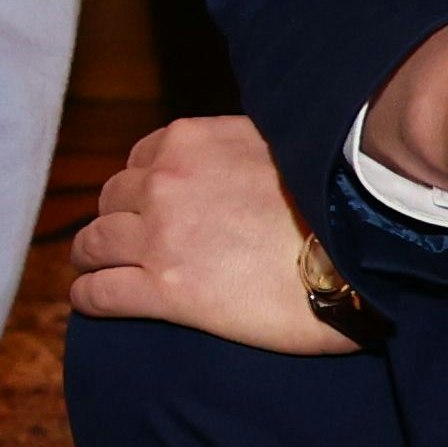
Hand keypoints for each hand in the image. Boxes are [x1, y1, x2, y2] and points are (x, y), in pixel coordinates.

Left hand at [62, 114, 353, 352]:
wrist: (359, 256)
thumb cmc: (337, 205)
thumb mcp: (283, 145)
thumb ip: (240, 150)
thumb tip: (237, 159)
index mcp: (191, 141)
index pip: (142, 159)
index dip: (143, 186)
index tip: (149, 207)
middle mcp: (166, 181)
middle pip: (112, 200)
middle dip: (118, 220)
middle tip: (128, 244)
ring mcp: (159, 235)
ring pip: (94, 243)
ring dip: (93, 257)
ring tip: (98, 272)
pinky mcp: (162, 289)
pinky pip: (99, 292)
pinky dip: (88, 297)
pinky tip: (90, 304)